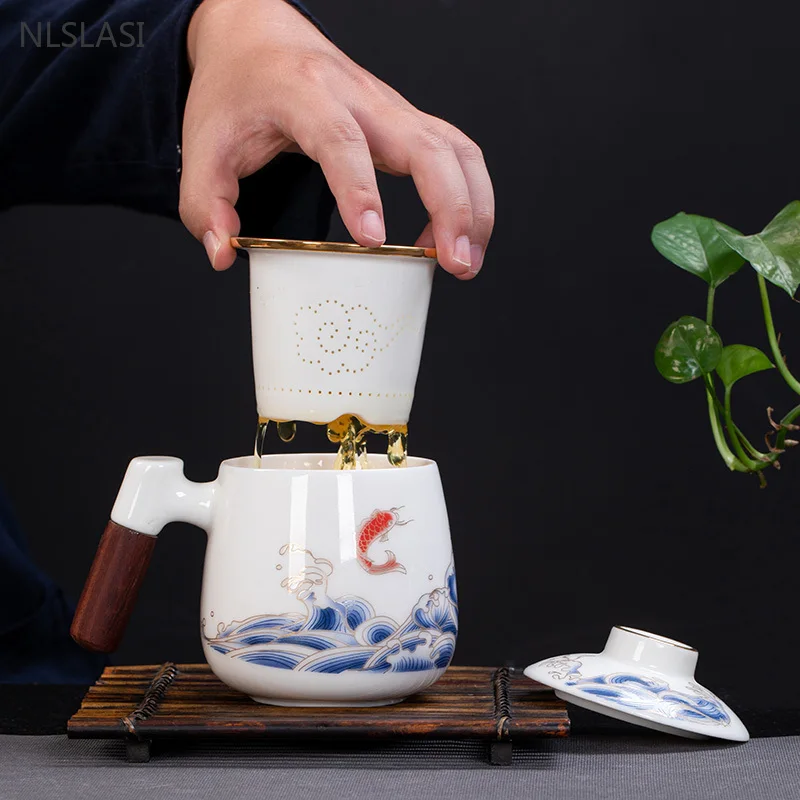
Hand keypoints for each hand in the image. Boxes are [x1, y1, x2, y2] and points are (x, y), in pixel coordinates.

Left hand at [181, 0, 493, 277]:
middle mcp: (361, 97)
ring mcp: (392, 109)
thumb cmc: (238, 88)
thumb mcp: (203, 142)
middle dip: (452, 207)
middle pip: (427, 145)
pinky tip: (457, 235)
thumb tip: (223, 254)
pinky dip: (470, 195)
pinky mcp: (407, 123)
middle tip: (455, 263)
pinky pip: (457, 155)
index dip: (361, 191)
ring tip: (467, 260)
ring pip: (457, 149)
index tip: (374, 241)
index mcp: (305, 93)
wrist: (261, 36)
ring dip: (474, 206)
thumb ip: (205, 201)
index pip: (341, 140)